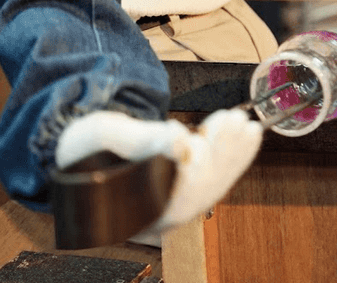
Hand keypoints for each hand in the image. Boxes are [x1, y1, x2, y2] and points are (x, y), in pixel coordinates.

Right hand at [55, 108, 262, 228]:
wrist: (86, 160)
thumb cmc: (89, 150)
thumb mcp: (103, 135)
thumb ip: (140, 139)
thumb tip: (177, 139)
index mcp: (134, 207)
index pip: (169, 191)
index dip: (186, 166)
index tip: (192, 138)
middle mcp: (160, 215)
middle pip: (199, 186)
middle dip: (219, 152)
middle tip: (233, 120)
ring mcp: (179, 205)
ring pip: (215, 182)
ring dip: (234, 151)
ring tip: (246, 125)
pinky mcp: (191, 193)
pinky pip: (220, 178)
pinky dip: (237, 155)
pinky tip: (250, 135)